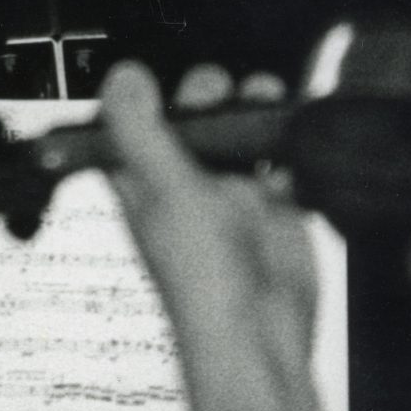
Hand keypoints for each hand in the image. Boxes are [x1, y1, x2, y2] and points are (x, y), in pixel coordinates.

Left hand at [100, 63, 340, 410]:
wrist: (261, 334)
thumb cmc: (200, 279)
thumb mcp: (163, 189)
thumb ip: (141, 129)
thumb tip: (122, 76)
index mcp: (142, 176)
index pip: (137, 115)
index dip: (151, 92)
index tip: (167, 83)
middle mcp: (183, 180)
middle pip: (196, 111)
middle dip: (213, 93)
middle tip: (224, 95)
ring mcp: (230, 192)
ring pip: (239, 130)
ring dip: (254, 110)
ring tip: (265, 98)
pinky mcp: (272, 206)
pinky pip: (280, 160)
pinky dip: (287, 151)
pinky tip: (287, 159)